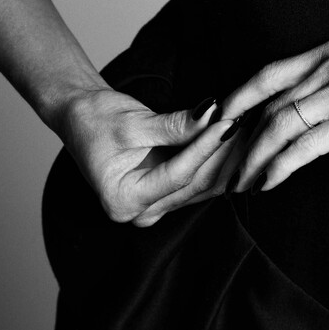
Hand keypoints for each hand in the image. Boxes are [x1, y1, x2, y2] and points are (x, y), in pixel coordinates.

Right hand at [60, 85, 243, 226]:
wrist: (81, 118)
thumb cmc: (97, 120)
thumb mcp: (134, 121)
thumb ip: (175, 126)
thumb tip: (213, 117)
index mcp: (123, 199)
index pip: (178, 175)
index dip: (206, 148)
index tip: (228, 123)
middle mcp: (139, 212)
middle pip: (194, 186)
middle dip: (223, 154)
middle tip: (246, 123)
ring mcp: (154, 208)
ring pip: (202, 186)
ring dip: (226, 159)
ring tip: (247, 129)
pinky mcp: (165, 197)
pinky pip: (198, 182)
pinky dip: (217, 161)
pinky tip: (235, 141)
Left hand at [221, 37, 328, 194]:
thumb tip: (315, 103)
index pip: (268, 73)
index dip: (237, 99)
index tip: (219, 125)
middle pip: (267, 103)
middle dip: (239, 138)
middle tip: (224, 165)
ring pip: (280, 125)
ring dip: (254, 157)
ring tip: (242, 182)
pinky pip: (307, 144)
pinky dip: (281, 165)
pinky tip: (270, 181)